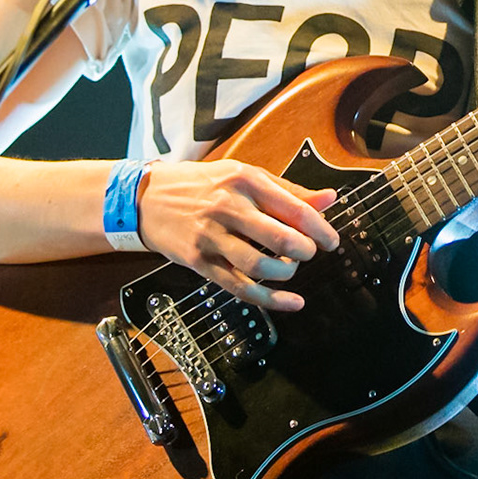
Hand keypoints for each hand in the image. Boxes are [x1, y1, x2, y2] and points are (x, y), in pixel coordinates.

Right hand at [137, 159, 340, 311]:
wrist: (145, 197)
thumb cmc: (201, 184)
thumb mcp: (244, 175)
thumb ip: (289, 190)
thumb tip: (330, 199)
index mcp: (246, 181)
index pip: (294, 208)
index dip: (320, 229)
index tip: (331, 240)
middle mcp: (229, 207)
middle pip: (280, 238)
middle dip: (305, 251)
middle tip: (310, 253)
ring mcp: (211, 236)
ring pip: (259, 266)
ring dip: (286, 274)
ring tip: (290, 268)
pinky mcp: (199, 261)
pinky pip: (238, 286)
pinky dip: (269, 299)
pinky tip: (289, 302)